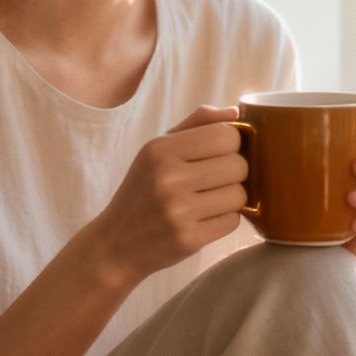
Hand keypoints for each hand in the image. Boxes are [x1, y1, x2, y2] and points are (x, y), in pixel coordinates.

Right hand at [86, 105, 249, 285]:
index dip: (230, 145)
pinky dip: (224, 220)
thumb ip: (196, 125)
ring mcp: (178, 210)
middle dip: (233, 173)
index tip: (217, 155)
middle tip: (213, 181)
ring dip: (231, 199)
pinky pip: (233, 221)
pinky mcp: (189, 239)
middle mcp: (168, 177)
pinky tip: (203, 219)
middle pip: (238, 165)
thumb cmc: (142, 192)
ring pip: (239, 195)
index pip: (226, 135)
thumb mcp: (157, 152)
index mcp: (160, 149)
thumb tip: (235, 112)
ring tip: (208, 201)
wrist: (116, 244)